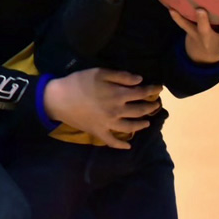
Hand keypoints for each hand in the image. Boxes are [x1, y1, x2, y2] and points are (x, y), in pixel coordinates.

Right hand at [42, 69, 161, 148]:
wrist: (59, 99)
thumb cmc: (79, 82)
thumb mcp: (101, 72)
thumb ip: (122, 76)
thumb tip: (140, 80)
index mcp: (118, 95)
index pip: (142, 93)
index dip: (152, 90)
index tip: (159, 88)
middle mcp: (117, 111)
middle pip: (139, 111)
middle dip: (150, 107)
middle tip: (156, 105)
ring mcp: (108, 124)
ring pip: (130, 127)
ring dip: (141, 125)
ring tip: (147, 122)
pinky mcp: (99, 132)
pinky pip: (112, 141)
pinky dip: (121, 145)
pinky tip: (129, 146)